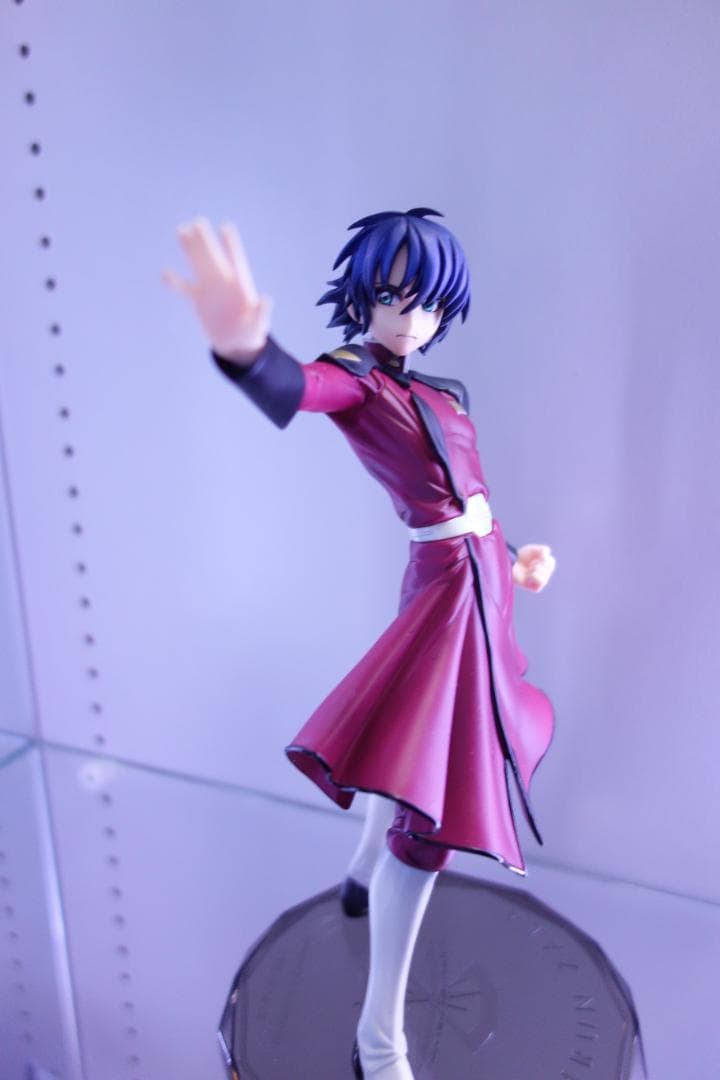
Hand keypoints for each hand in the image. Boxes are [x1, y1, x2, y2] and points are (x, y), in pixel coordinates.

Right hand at [163, 218, 271, 364]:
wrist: (236, 344)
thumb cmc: (252, 333)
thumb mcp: (259, 325)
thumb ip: (262, 312)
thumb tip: (266, 299)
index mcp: (240, 283)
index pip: (235, 259)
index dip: (230, 245)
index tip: (226, 228)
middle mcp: (223, 280)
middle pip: (213, 256)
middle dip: (205, 240)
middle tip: (197, 222)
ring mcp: (209, 288)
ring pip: (197, 264)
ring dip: (190, 249)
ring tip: (182, 230)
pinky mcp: (198, 299)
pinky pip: (184, 287)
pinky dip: (174, 282)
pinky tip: (165, 274)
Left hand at [511, 544, 555, 591]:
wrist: (510, 565)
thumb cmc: (521, 558)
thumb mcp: (533, 550)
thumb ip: (543, 550)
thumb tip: (545, 556)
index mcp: (545, 566)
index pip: (551, 561)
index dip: (543, 557)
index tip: (535, 557)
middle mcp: (544, 574)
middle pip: (549, 567)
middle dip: (539, 563)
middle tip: (529, 564)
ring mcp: (540, 582)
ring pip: (546, 574)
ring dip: (536, 569)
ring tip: (528, 570)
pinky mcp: (536, 588)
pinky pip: (541, 581)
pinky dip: (534, 576)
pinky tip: (527, 576)